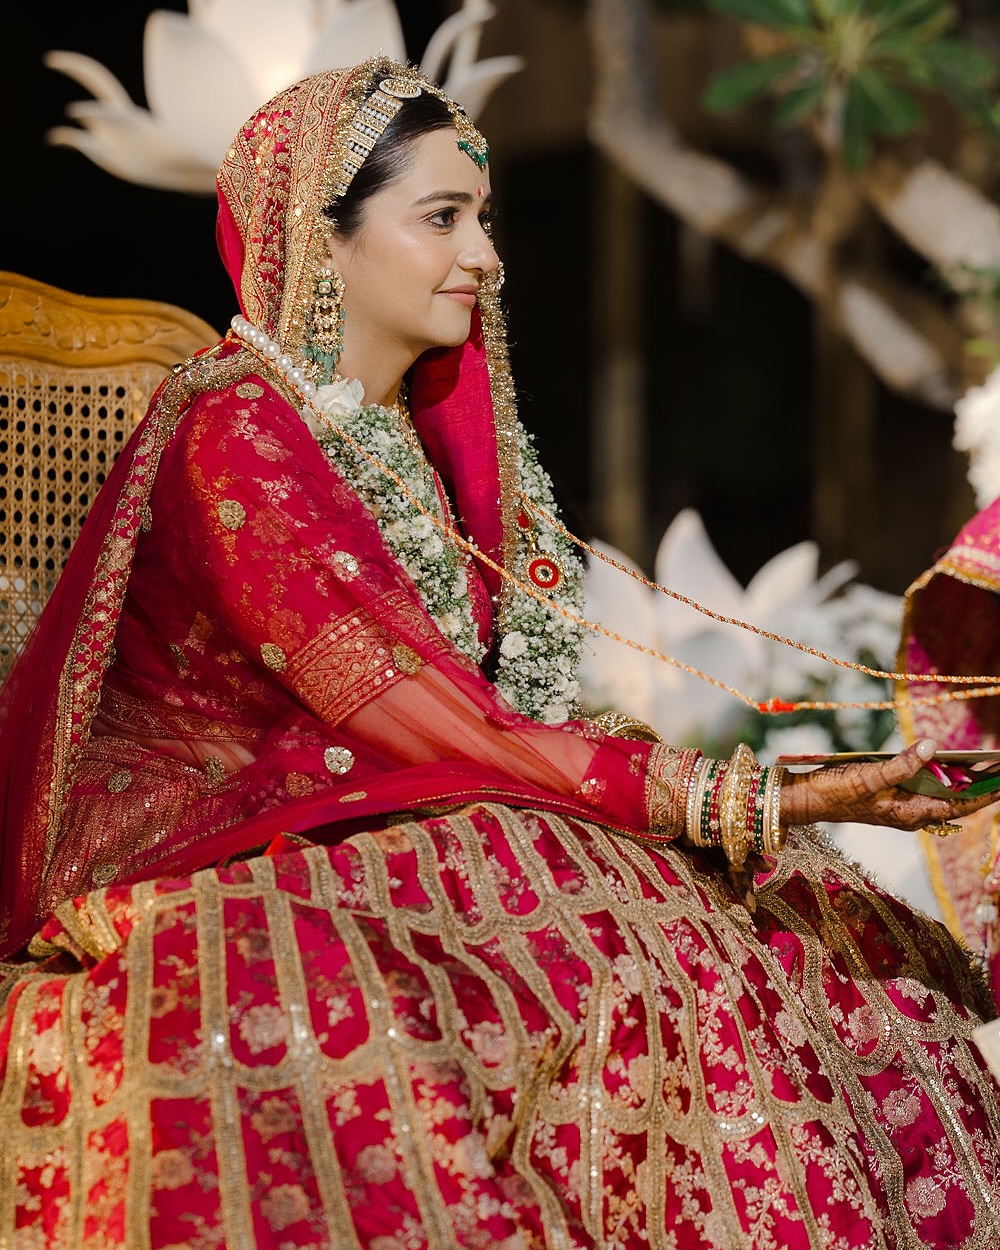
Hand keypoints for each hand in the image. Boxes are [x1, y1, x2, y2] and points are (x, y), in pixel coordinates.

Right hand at [779, 739, 999, 829]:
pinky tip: (946, 762)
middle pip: (955, 800)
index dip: (985, 794)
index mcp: (911, 813)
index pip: (959, 806)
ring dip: (961, 780)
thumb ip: (903, 764)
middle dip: (980, 785)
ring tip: (985, 764)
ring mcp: (901, 804)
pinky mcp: (890, 795)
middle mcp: (911, 811)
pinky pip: (924, 786)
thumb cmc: (836, 792)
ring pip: (941, 793)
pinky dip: (939, 775)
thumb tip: (933, 747)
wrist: (808, 798)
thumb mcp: (870, 777)